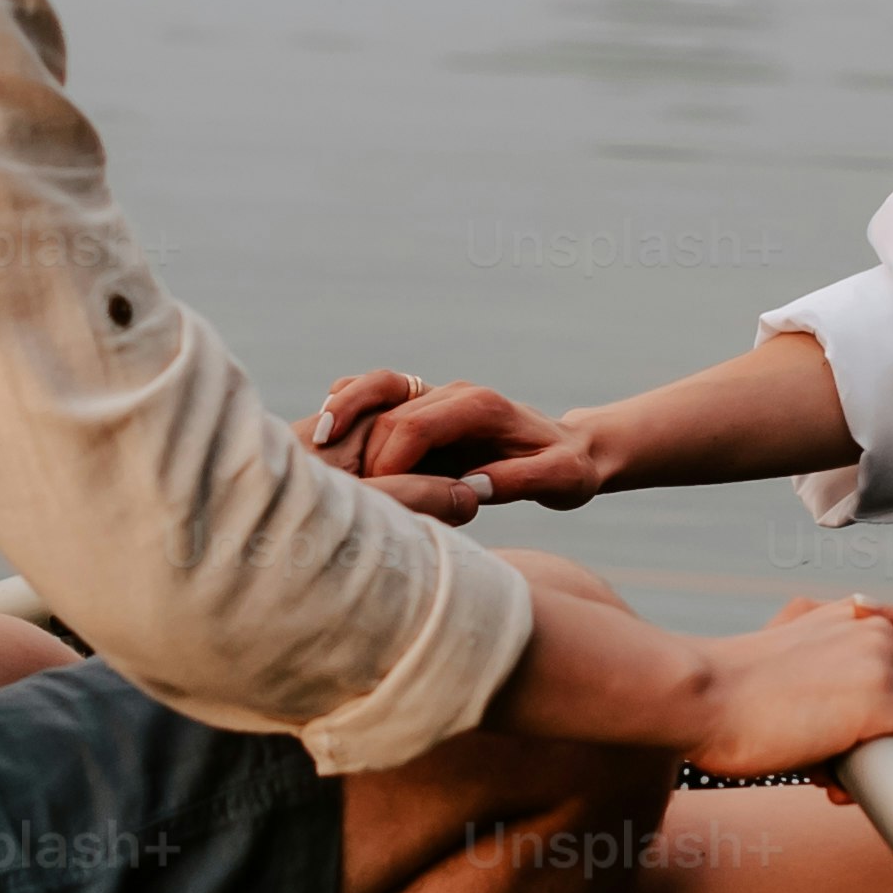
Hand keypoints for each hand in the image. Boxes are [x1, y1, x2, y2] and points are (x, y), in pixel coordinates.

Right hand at [303, 368, 617, 507]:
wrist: (574, 447)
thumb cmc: (570, 468)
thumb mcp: (560, 480)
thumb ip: (517, 482)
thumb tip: (471, 490)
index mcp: (479, 406)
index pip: (414, 425)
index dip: (388, 461)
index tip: (377, 499)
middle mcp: (452, 394)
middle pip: (384, 411)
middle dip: (357, 448)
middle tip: (343, 494)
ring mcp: (436, 398)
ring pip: (373, 393)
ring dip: (342, 415)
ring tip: (318, 445)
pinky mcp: (425, 410)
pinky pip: (375, 398)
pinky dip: (349, 409)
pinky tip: (329, 436)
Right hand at [678, 596, 892, 783]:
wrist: (699, 697)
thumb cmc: (727, 695)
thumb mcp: (784, 658)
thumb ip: (817, 669)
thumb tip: (833, 718)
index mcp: (853, 617)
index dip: (887, 716)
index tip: (856, 747)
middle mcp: (877, 630)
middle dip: (892, 741)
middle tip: (840, 775)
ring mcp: (885, 663)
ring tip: (842, 783)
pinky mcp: (887, 701)